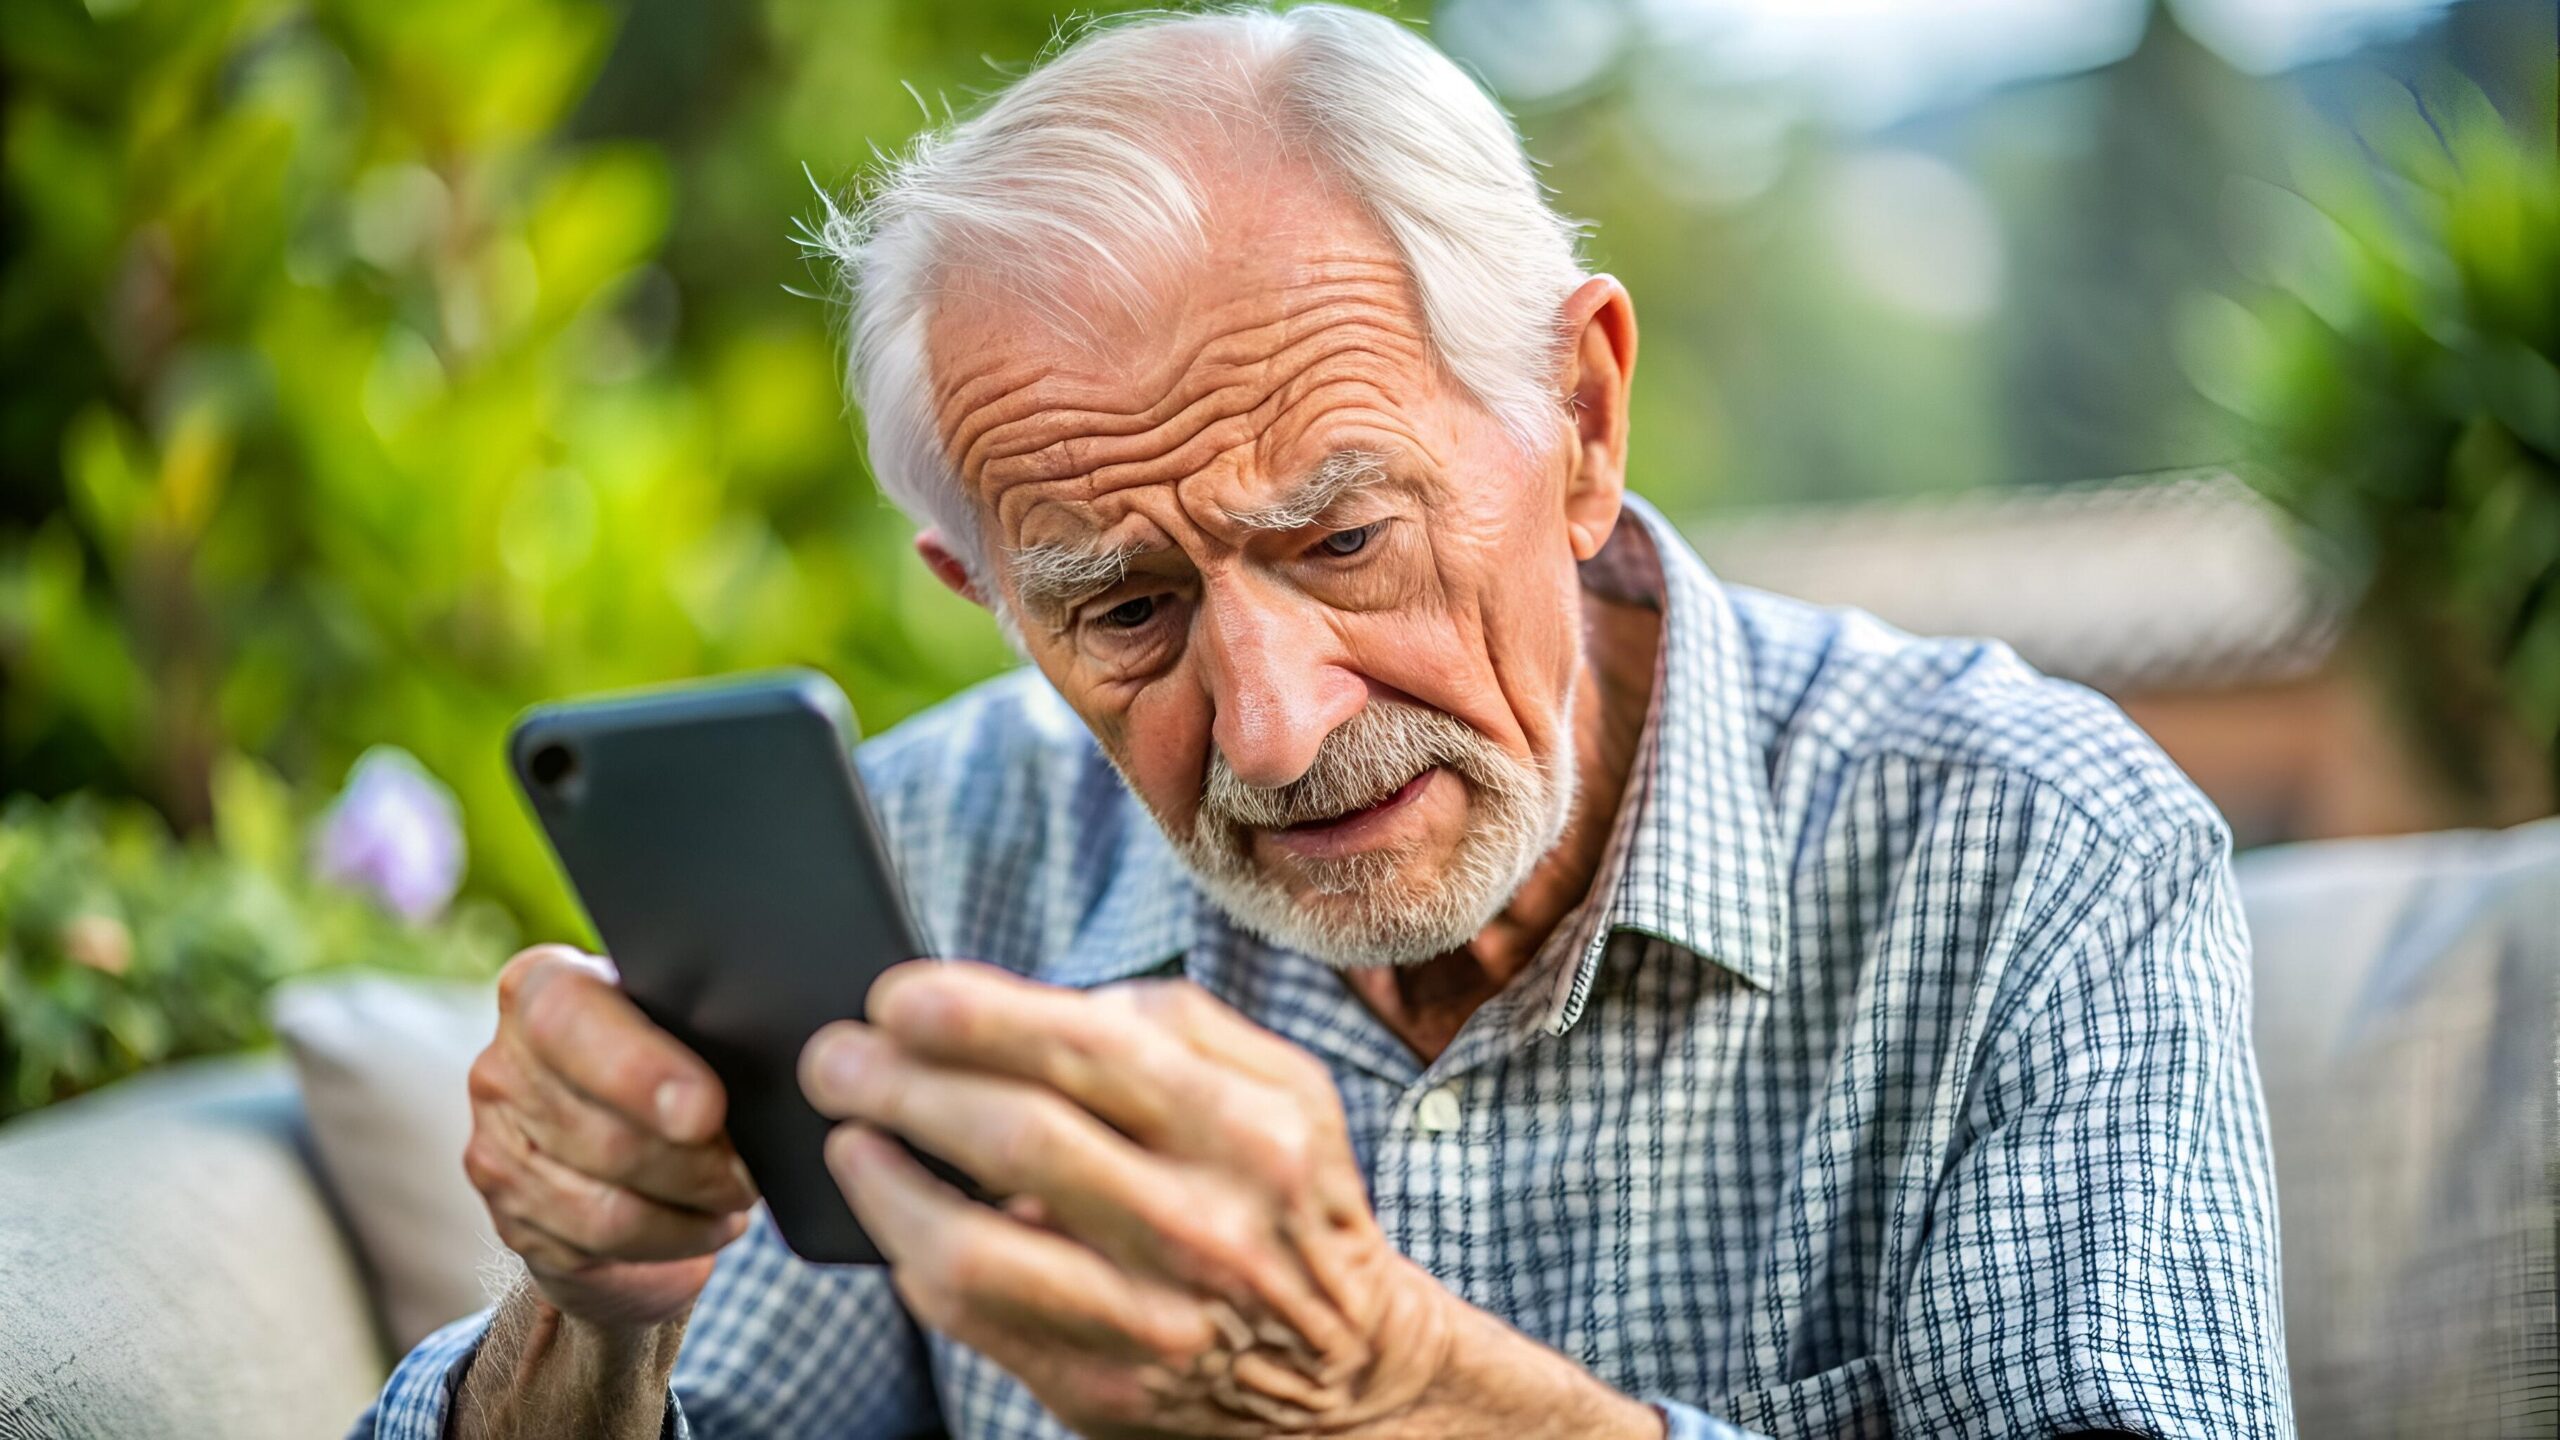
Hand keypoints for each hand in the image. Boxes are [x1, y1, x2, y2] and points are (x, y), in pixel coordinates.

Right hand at [464, 945, 758, 1332]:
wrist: (616, 1131)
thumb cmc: (667, 1055)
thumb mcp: (680, 1022)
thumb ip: (697, 1030)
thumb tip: (766, 1069)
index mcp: (539, 989)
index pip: (567, 1020)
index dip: (637, 1070)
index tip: (706, 1110)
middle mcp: (502, 1067)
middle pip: (603, 1137)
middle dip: (697, 1166)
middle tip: (751, 1172)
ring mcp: (495, 1149)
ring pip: (605, 1211)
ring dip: (688, 1214)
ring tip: (733, 1200)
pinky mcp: (511, 1220)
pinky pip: (598, 1252)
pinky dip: (668, 1247)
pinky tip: (701, 1227)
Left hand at [800, 961, 1662, 1439]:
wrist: (1345, 1372)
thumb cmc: (1283, 1198)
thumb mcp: (1284, 1087)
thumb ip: (1180, 1022)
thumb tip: (1053, 1000)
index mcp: (1252, 1132)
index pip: (1091, 1052)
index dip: (977, 1016)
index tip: (896, 994)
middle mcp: (1205, 1228)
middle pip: (1019, 1139)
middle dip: (903, 1085)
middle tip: (836, 1055)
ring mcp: (1149, 1322)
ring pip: (977, 1250)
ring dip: (887, 1182)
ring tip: (848, 1135)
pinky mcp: (1101, 1388)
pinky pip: (974, 1319)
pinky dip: (913, 1256)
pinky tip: (895, 1210)